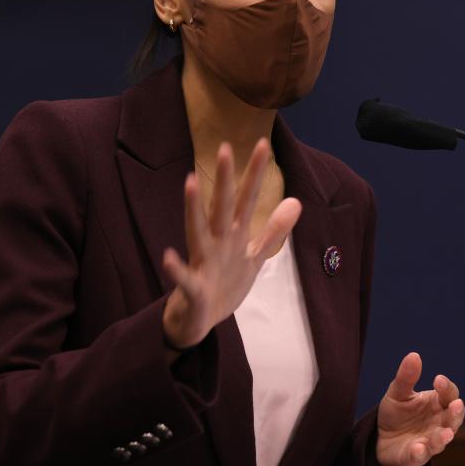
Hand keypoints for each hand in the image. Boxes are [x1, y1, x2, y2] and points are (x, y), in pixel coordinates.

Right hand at [160, 138, 301, 348]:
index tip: (262, 143)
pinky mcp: (193, 288)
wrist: (199, 321)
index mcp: (233, 235)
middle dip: (225, 180)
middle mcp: (216, 243)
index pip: (247, 199)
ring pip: (198, 231)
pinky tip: (168, 256)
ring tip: (190, 182)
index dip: (255, 173)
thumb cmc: (223, 284)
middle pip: (222, 206)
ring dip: (193, 208)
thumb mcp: (253, 256)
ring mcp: (203, 263)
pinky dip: (176, 268)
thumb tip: (296, 202)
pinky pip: (184, 278)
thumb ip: (273, 230)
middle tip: (226, 147)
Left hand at [376, 352, 464, 465]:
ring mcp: (429, 441)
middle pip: (453, 419)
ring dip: (443, 437)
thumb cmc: (397, 413)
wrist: (380, 437)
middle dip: (456, 413)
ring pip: (441, 440)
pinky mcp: (415, 456)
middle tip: (456, 405)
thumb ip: (406, 377)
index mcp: (436, 405)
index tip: (438, 380)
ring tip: (446, 433)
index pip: (449, 395)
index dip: (447, 388)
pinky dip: (421, 453)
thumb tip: (414, 355)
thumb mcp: (398, 392)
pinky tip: (419, 448)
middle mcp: (438, 424)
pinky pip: (420, 455)